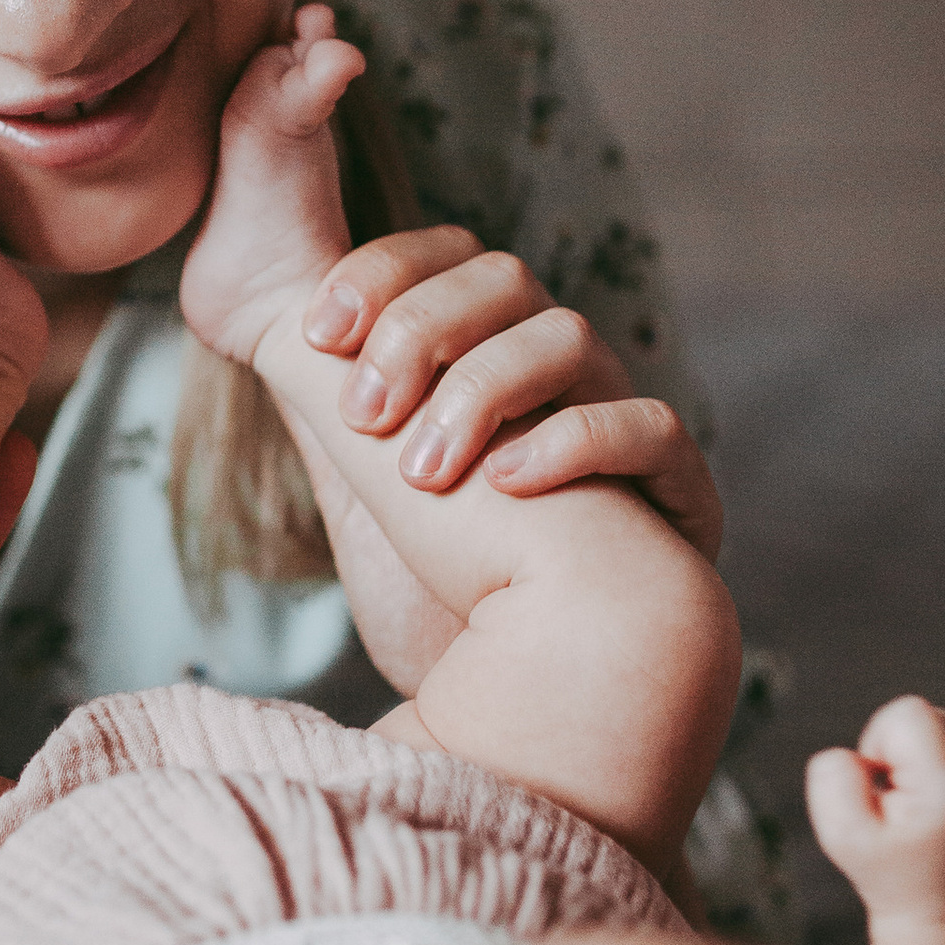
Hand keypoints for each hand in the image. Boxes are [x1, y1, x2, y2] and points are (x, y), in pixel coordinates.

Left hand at [302, 231, 721, 552]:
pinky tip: (507, 483)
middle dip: (419, 331)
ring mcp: (621, 421)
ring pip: (569, 336)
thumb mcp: (365, 479)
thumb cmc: (445, 578)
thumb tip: (266, 324)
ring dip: (482, 390)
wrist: (528, 689)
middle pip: (505, 279)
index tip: (318, 332)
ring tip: (423, 474)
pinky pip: (652, 427)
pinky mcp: (677, 492)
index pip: (449, 254)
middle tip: (362, 415)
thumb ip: (330, 399)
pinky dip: (577, 440)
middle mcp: (561, 372)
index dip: (382, 272)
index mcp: (491, 349)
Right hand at [806, 700, 944, 920]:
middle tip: (905, 801)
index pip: (907, 712)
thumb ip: (833, 777)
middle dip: (906, 749)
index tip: (885, 788)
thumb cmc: (889, 873)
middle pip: (933, 715)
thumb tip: (859, 753)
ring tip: (926, 804)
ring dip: (931, 755)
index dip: (880, 743)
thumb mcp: (840, 834)